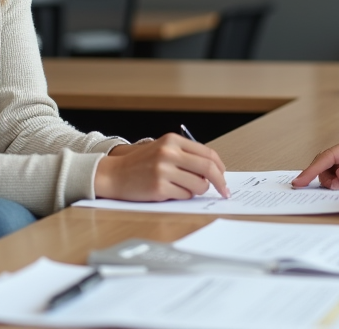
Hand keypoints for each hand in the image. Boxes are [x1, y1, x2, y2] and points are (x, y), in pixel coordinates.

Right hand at [94, 133, 229, 200]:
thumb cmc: (140, 163)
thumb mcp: (163, 149)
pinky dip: (184, 196)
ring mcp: (164, 171)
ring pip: (199, 185)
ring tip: (185, 188)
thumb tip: (213, 169)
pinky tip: (171, 191)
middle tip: (224, 191)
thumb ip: (186, 155)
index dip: (220, 167)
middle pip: (208, 168)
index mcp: (172, 141)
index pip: (207, 153)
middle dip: (220, 182)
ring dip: (198, 190)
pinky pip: (185, 196)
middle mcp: (169, 153)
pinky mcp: (159, 188)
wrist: (114, 174)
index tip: (224, 176)